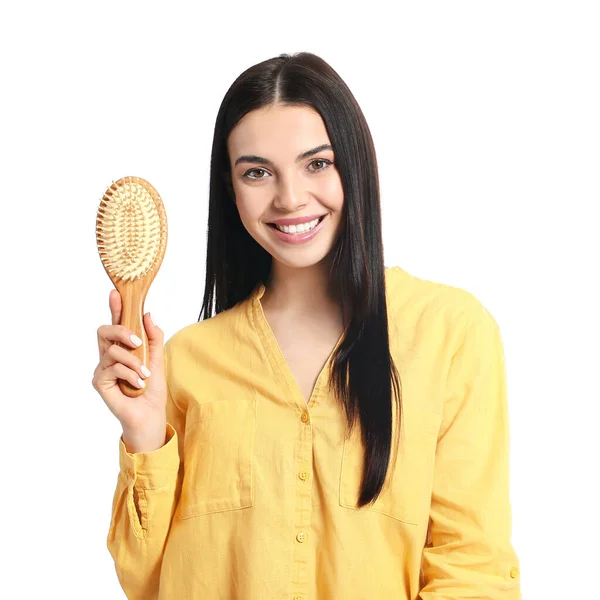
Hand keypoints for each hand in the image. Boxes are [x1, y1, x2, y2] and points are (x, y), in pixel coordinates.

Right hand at [92, 290, 166, 443]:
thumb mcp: (158, 360)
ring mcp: (102, 369)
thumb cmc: (151, 390)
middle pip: (104, 331)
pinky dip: (129, 374)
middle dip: (122, 330)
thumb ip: (154, 338)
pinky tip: (138, 384)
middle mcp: (108, 356)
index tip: (116, 292)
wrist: (149, 416)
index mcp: (122, 348)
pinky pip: (112, 367)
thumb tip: (148, 314)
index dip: (115, 308)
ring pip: (111, 350)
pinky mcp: (99, 382)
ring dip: (133, 361)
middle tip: (138, 341)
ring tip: (145, 375)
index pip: (116, 323)